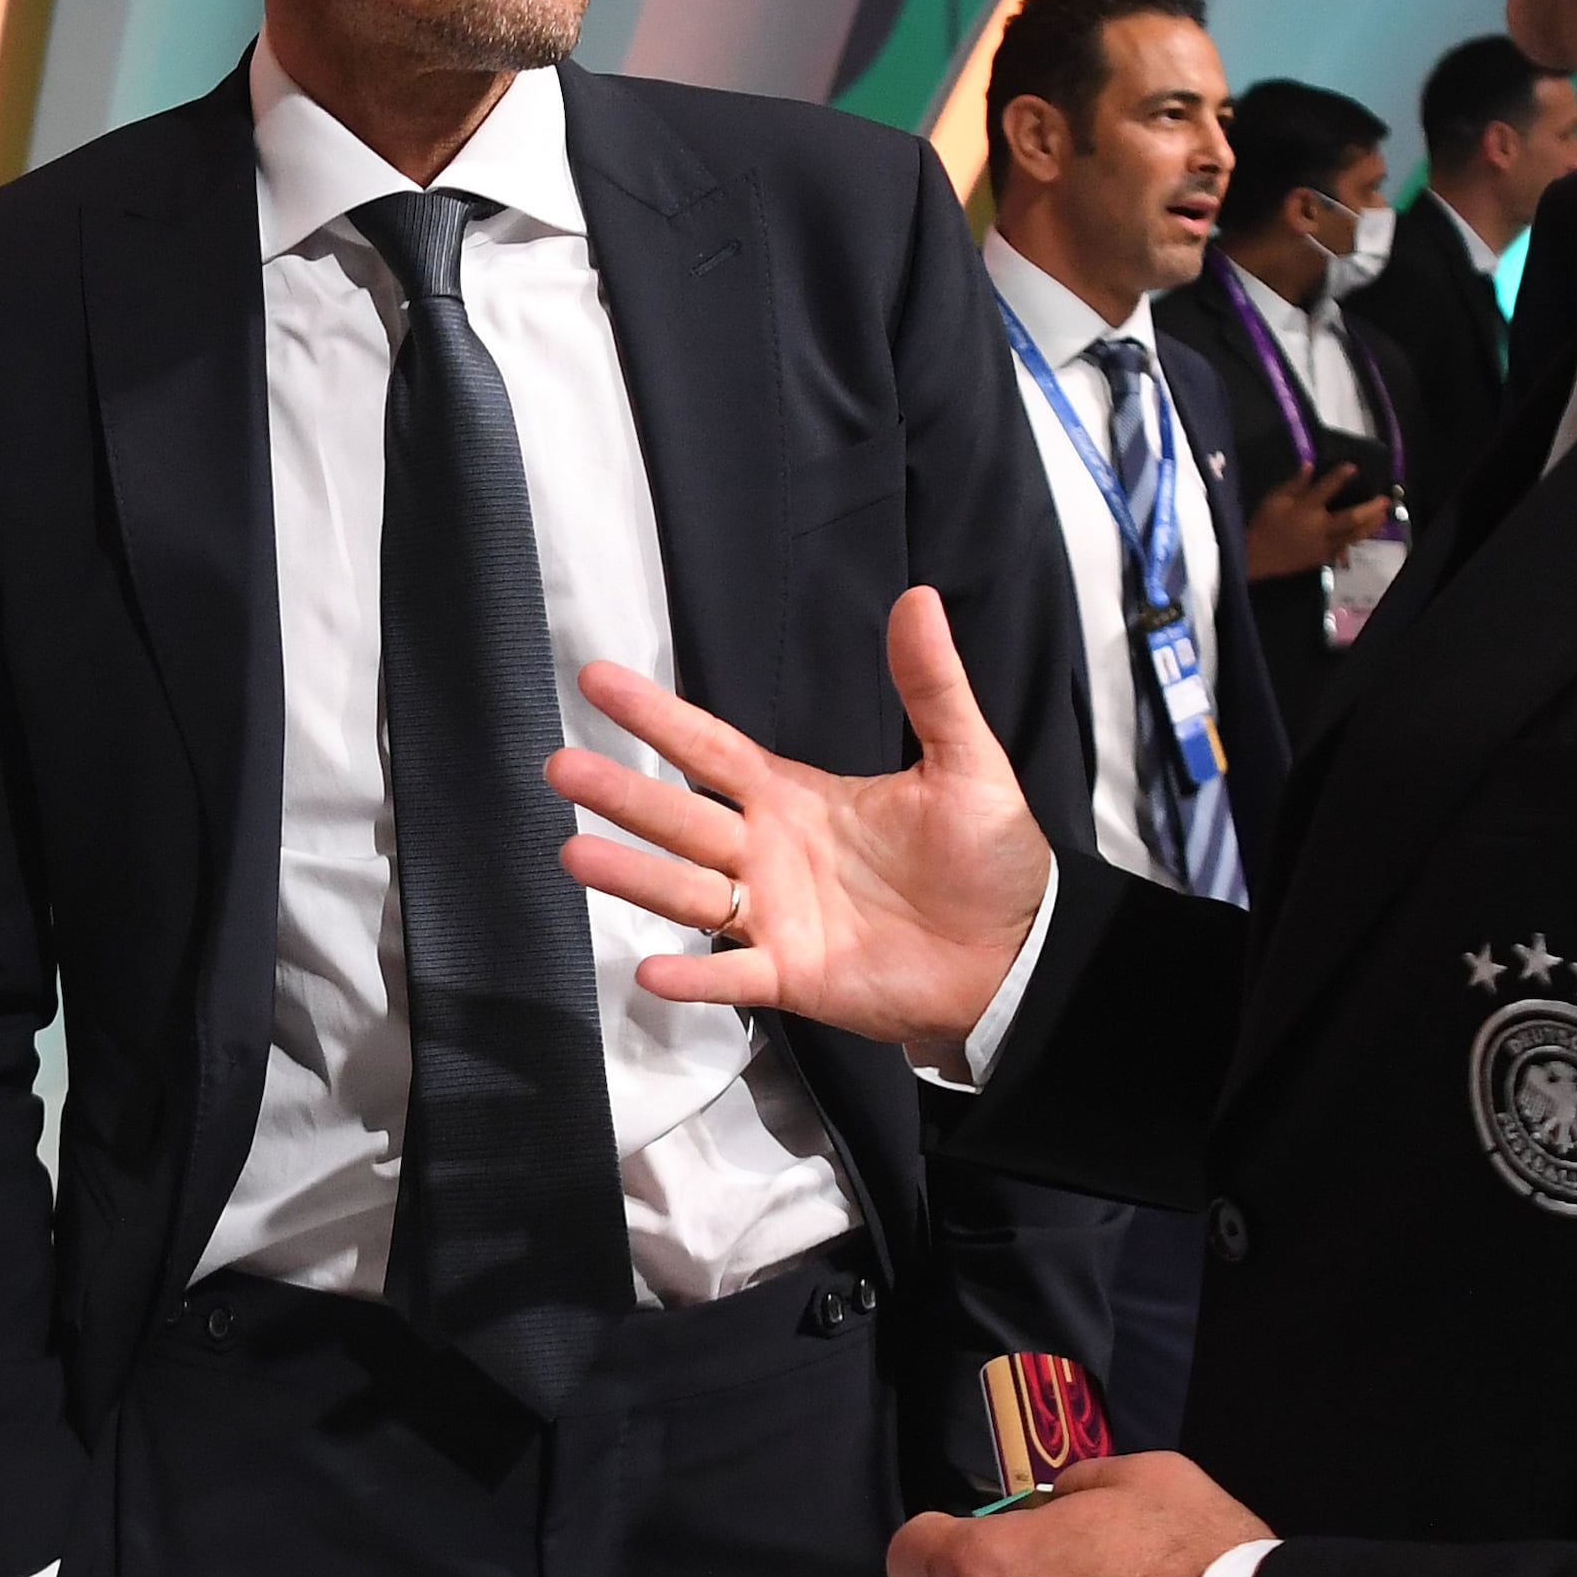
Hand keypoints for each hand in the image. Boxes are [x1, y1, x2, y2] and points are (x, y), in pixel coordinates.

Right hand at [553, 586, 1053, 1062]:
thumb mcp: (964, 762)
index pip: (709, 748)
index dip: (656, 717)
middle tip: (559, 765)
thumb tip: (919, 600)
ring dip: (633, 874)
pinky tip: (649, 967)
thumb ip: (933, 687)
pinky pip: (733, 975)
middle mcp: (769, 852)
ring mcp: (775, 916)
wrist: (1017, 954)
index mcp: (796, 797)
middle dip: (620, 790)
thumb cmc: (989, 859)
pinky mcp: (793, 976)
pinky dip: (694, 975)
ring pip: (687, 890)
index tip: (598, 680)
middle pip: (680, 816)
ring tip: (573, 851)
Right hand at [1243, 460, 1390, 579]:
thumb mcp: (1274, 500)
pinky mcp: (1324, 556)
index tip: (1353, 467)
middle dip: (1370, 509)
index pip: (1326, 490)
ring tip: (1383, 515)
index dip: (1340, 477)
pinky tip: (1368, 531)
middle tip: (1384, 500)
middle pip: (1350, 518)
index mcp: (1305, 510)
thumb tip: (1309, 465)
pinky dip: (1358, 537)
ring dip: (1371, 525)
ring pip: (1353, 535)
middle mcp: (1319, 527)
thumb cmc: (1264, 525)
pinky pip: (1345, 546)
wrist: (1257, 558)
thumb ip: (1294, 484)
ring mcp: (1324, 544)